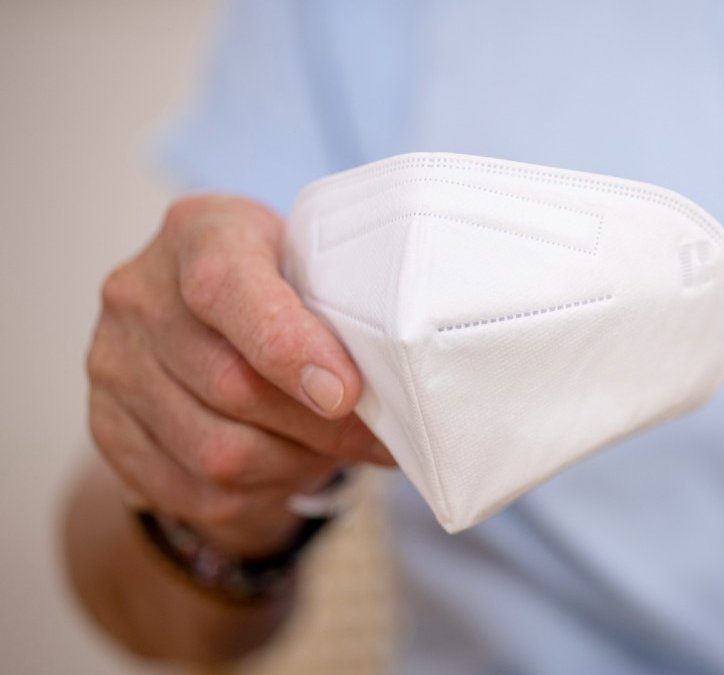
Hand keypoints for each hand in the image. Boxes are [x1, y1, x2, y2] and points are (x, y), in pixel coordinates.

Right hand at [86, 195, 391, 556]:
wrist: (201, 313)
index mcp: (198, 234)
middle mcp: (139, 298)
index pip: (226, 288)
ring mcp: (114, 366)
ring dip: (295, 464)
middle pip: (233, 387)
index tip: (346, 392)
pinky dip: (261, 493)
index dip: (289, 348)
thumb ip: (344, 302)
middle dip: (322, 427)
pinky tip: (291, 468)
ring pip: (218, 453)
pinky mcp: (110, 429)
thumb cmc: (279, 282)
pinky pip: (197, 492)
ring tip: (333, 450)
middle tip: (378, 439)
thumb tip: (404, 380)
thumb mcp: (311, 261)